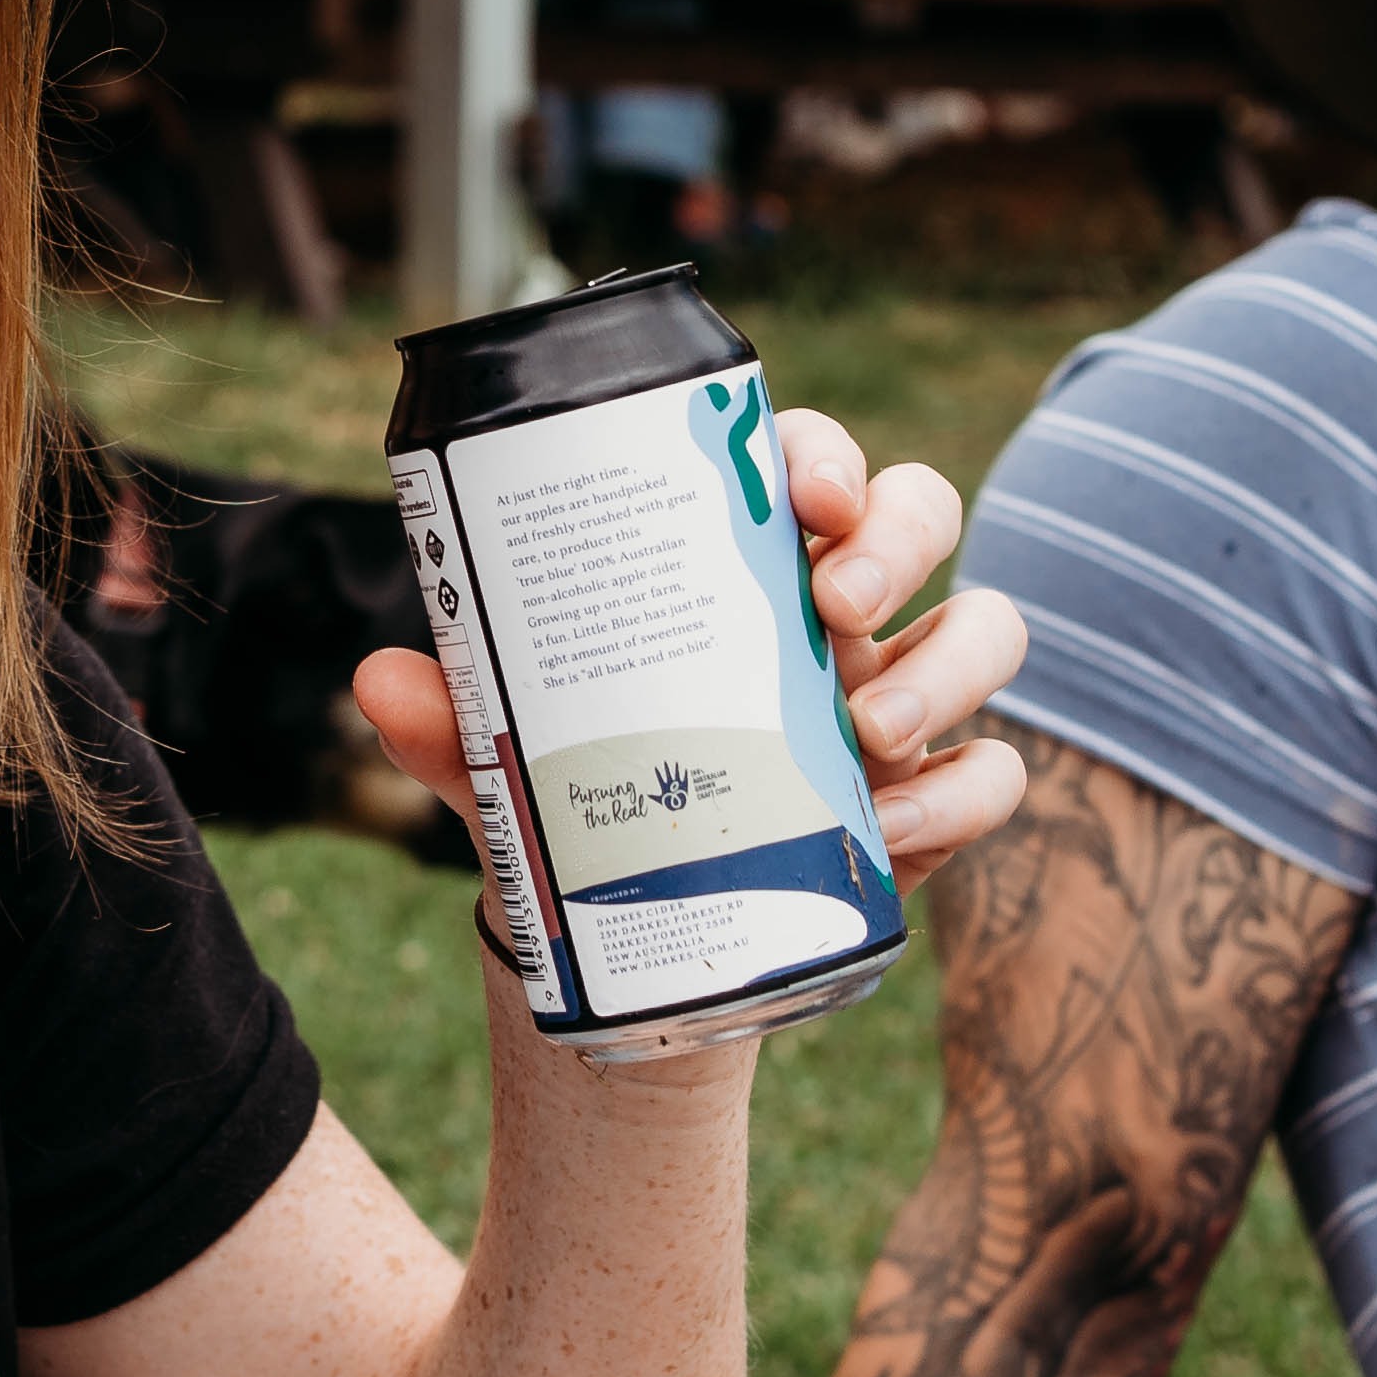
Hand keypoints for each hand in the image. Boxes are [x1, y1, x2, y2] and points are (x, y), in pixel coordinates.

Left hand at [346, 405, 1028, 888]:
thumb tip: (380, 677)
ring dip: (948, 664)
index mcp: (742, 562)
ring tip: (867, 730)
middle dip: (899, 533)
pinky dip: (963, 794)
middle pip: (924, 506)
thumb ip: (452, 721)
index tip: (798, 488)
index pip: (804, 460)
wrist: (634, 924)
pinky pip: (996, 773)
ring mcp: (902, 696)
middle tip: (830, 598)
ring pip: (990, 625)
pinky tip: (897, 829)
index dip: (819, 452)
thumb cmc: (583, 791)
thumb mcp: (508, 760)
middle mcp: (840, 611)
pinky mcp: (934, 795)